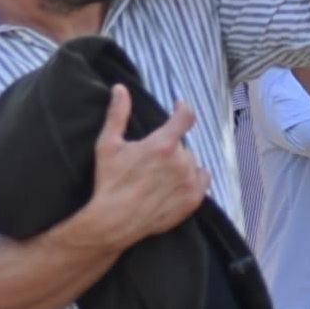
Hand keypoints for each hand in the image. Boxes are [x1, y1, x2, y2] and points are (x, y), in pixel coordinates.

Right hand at [85, 84, 209, 249]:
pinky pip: (202, 179)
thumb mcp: (108, 144)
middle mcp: (181, 161)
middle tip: (151, 156)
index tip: (179, 107)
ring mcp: (189, 182)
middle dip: (170, 145)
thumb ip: (117, 114)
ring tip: (161, 172)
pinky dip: (193, 177)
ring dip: (180, 162)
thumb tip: (120, 88)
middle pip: (183, 144)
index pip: (185, 118)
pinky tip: (177, 182)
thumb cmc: (110, 181)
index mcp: (162, 144)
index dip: (183, 109)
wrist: (115, 220)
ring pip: (192, 161)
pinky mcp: (193, 200)